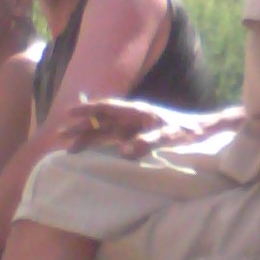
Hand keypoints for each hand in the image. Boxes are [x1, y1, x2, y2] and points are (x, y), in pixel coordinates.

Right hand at [57, 98, 203, 156]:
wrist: (200, 131)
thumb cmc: (186, 130)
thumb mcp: (170, 135)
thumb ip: (149, 141)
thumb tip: (125, 150)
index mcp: (138, 110)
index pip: (107, 107)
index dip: (88, 109)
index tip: (69, 112)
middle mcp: (131, 117)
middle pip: (101, 120)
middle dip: (81, 127)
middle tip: (60, 135)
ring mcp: (132, 126)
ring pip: (104, 131)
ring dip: (87, 137)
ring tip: (68, 148)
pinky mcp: (136, 136)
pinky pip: (113, 139)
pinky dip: (99, 144)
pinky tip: (88, 151)